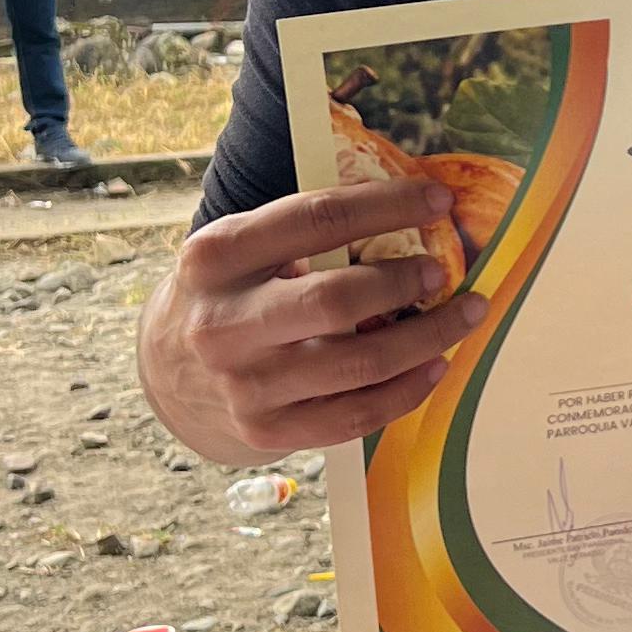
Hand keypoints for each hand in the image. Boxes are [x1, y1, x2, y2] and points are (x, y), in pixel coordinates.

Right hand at [139, 179, 490, 460]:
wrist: (168, 374)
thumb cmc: (229, 296)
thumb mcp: (241, 251)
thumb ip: (304, 233)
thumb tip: (411, 209)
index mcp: (216, 257)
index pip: (314, 220)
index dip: (387, 206)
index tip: (440, 199)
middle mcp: (223, 323)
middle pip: (337, 301)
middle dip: (403, 283)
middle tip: (442, 272)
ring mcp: (244, 385)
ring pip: (359, 364)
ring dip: (427, 338)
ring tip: (464, 315)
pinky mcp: (267, 431)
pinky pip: (356, 415)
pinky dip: (407, 390)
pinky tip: (434, 366)